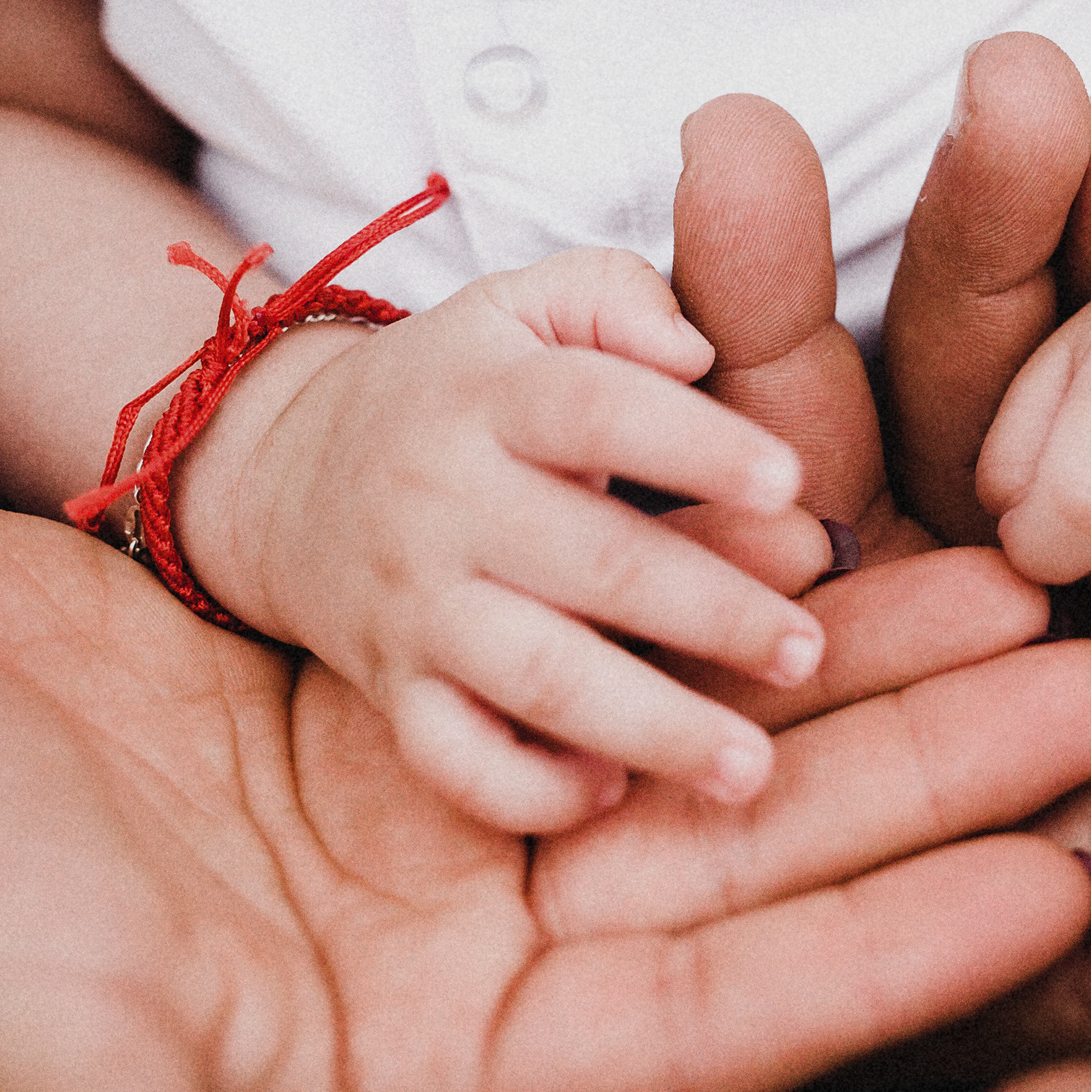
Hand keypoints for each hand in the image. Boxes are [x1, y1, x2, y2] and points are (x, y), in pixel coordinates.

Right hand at [0, 92, 1090, 1091]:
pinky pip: (615, 636)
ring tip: (1029, 588)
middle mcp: (460, 961)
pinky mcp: (416, 702)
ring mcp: (446, 823)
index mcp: (419, 1085)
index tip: (1060, 878)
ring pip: (703, 739)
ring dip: (863, 668)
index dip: (891, 961)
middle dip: (933, 785)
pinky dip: (723, 578)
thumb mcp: (49, 1066)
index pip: (710, 1028)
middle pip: (748, 872)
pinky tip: (847, 516)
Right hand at [173, 246, 832, 831]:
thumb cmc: (457, 390)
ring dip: (651, 726)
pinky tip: (613, 791)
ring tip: (752, 765)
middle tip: (806, 650)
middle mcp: (447, 502)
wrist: (284, 478)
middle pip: (591, 563)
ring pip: (535, 677)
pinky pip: (454, 761)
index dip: (692, 444)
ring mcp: (417, 608)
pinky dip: (529, 791)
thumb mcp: (522, 305)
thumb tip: (697, 351)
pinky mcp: (394, 692)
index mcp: (490, 395)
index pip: (595, 409)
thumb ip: (617, 299)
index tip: (787, 482)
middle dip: (710, 612)